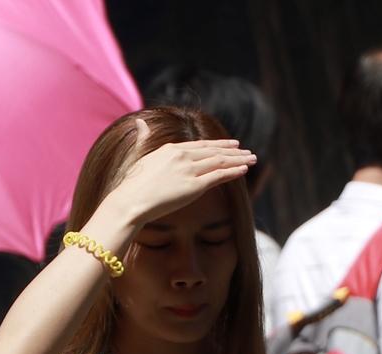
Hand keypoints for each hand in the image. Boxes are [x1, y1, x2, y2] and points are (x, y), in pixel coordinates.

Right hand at [96, 119, 255, 229]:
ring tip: (252, 159)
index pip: (200, 145)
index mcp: (171, 149)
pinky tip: (244, 170)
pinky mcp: (194, 186)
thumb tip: (140, 122)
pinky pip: (219, 176)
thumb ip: (142, 137)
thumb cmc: (131, 185)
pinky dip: (233, 171)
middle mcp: (182, 156)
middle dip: (233, 151)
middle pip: (214, 151)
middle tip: (247, 151)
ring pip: (220, 162)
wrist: (129, 202)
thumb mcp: (138, 155)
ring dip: (238, 160)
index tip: (231, 145)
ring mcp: (189, 170)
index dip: (218, 144)